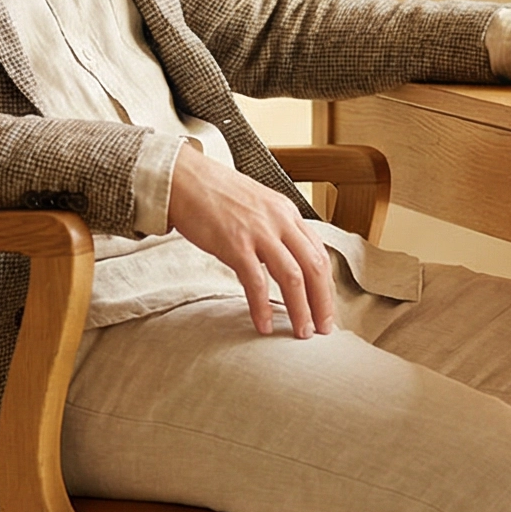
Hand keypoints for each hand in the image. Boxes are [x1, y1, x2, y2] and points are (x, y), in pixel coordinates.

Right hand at [165, 142, 334, 337]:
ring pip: (293, 277)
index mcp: (288, 212)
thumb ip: (277, 229)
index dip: (327, 286)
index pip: (319, 253)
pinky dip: (262, 307)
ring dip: (300, 309)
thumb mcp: (259, 205)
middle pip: (315, 267)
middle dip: (322, 303)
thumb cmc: (217, 195)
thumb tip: (288, 260)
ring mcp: (258, 232)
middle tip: (323, 330)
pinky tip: (263, 325)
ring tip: (301, 332)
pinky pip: (256, 282)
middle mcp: (280, 220)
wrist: (184, 179)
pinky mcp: (235, 244)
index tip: (326, 309)